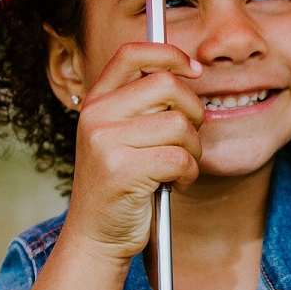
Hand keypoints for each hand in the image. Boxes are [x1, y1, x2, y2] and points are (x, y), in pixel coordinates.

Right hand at [64, 43, 204, 263]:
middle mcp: (96, 115)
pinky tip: (175, 184)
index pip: (131, 53)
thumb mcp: (121, 135)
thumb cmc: (121, 185)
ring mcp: (106, 142)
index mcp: (97, 101)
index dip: (169, 53)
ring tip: (179, 168)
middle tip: (190, 136)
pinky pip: (180, 158)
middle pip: (167, 85)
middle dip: (193, 111)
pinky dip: (189, 174)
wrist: (96, 236)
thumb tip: (188, 72)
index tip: (194, 70)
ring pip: (179, 125)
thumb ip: (142, 105)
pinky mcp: (122, 171)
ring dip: (193, 150)